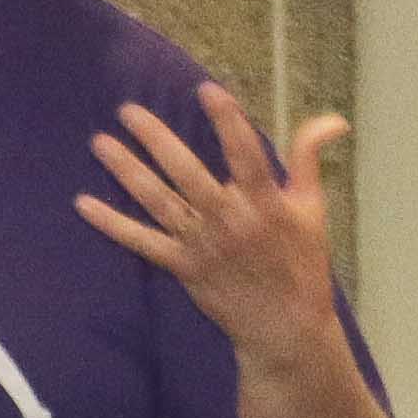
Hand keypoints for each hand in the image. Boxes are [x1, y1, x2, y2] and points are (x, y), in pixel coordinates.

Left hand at [77, 88, 349, 366]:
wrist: (284, 327)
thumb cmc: (301, 264)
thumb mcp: (312, 209)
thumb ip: (310, 159)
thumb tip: (333, 119)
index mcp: (266, 202)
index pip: (246, 153)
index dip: (227, 121)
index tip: (206, 90)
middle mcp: (230, 220)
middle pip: (187, 172)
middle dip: (156, 139)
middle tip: (128, 110)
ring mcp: (203, 244)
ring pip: (159, 201)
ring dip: (127, 171)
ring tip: (100, 142)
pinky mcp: (183, 268)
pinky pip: (142, 242)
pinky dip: (112, 224)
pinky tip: (84, 204)